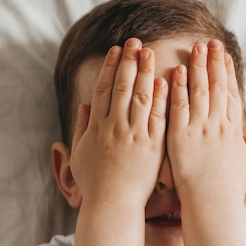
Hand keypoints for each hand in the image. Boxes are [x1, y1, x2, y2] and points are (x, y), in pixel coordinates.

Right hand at [70, 38, 167, 205]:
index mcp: (97, 127)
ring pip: (140, 97)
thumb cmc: (95, 183)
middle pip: (122, 86)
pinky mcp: (152, 146)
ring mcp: (134, 135)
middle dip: (129, 61)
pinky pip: (157, 117)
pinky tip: (164, 80)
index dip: (109, 66)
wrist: (111, 204)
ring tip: (149, 52)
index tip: (116, 49)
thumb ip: (82, 127)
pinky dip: (161, 98)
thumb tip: (83, 104)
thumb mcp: (81, 153)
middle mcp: (115, 127)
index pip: (103, 88)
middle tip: (136, 41)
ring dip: (145, 71)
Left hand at [167, 39, 245, 198]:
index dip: (228, 74)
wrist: (213, 202)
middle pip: (217, 86)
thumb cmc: (229, 191)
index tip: (225, 57)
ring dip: (197, 67)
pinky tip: (176, 71)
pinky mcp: (180, 135)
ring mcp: (199, 128)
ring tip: (195, 48)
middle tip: (210, 42)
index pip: (231, 95)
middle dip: (214, 62)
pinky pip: (179, 106)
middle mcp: (218, 125)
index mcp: (233, 131)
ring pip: (199, 90)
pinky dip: (178, 87)